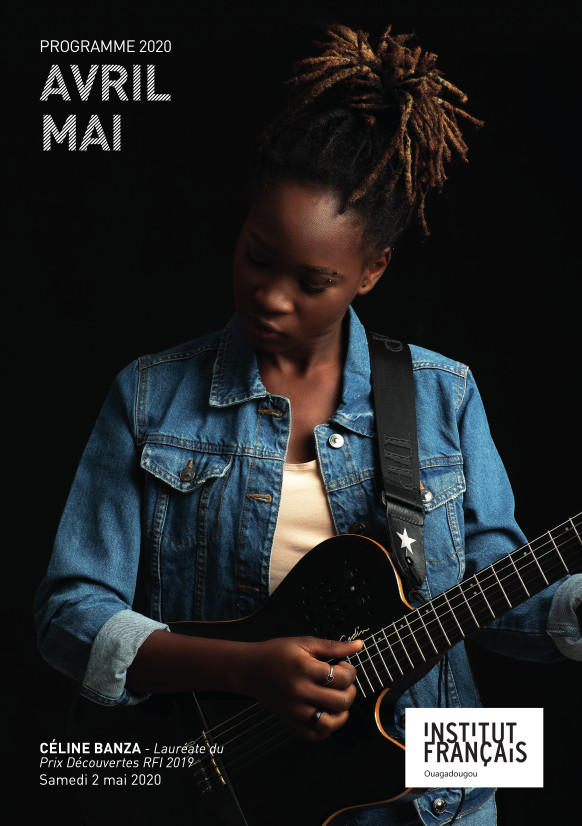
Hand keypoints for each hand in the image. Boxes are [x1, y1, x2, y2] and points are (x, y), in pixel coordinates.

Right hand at [238, 636, 361, 740]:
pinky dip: (326, 729)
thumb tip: (358, 645)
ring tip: (338, 700)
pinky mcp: (290, 720)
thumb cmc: (276, 653)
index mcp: (305, 669)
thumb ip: (333, 646)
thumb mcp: (304, 643)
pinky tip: (326, 714)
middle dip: (350, 691)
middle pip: (341, 701)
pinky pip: (314, 734)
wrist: (249, 669)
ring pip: (330, 724)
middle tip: (343, 683)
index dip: (350, 671)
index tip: (343, 666)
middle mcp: (301, 691)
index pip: (342, 678)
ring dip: (342, 714)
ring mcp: (295, 709)